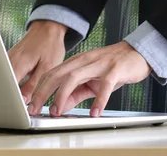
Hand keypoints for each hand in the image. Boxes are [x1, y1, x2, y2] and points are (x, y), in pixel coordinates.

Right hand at [7, 20, 66, 103]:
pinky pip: (7, 74)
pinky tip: (21, 85)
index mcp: (18, 64)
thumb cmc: (49, 45)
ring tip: (21, 95)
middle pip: (3, 84)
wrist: (47, 28)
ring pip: (4, 80)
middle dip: (10, 96)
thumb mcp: (47, 67)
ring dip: (11, 89)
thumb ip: (33, 85)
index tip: (18, 109)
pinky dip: (12, 82)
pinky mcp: (9, 59)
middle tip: (20, 105)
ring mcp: (7, 59)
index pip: (8, 87)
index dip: (12, 100)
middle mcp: (8, 61)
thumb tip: (24, 101)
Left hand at [27, 41, 151, 116]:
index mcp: (75, 63)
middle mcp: (83, 61)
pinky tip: (94, 113)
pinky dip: (98, 100)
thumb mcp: (90, 81)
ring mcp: (98, 65)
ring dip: (62, 95)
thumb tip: (59, 106)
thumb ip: (75, 93)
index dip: (38, 89)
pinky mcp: (114, 70)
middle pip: (57, 74)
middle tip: (35, 108)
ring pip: (74, 78)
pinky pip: (104, 86)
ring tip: (56, 111)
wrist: (136, 54)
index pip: (51, 74)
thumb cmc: (111, 67)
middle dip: (43, 92)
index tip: (30, 104)